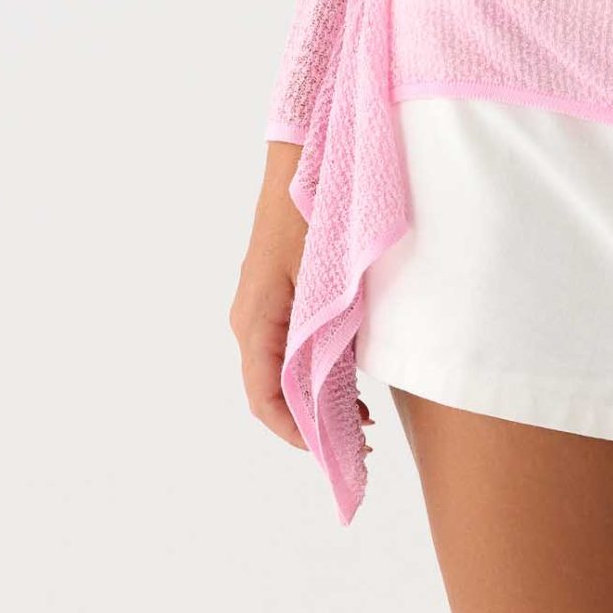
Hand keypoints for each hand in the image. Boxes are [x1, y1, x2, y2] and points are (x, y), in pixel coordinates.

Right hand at [229, 142, 373, 457]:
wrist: (306, 160)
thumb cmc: (315, 213)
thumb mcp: (325, 280)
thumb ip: (323, 334)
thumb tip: (332, 391)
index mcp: (255, 320)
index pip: (264, 399)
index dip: (296, 433)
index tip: (334, 452)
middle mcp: (250, 320)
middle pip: (272, 392)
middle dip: (312, 424)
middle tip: (361, 443)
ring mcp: (261, 308)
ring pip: (282, 373)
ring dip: (316, 400)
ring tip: (363, 419)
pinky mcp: (278, 296)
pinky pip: (289, 349)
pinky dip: (316, 373)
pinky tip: (352, 381)